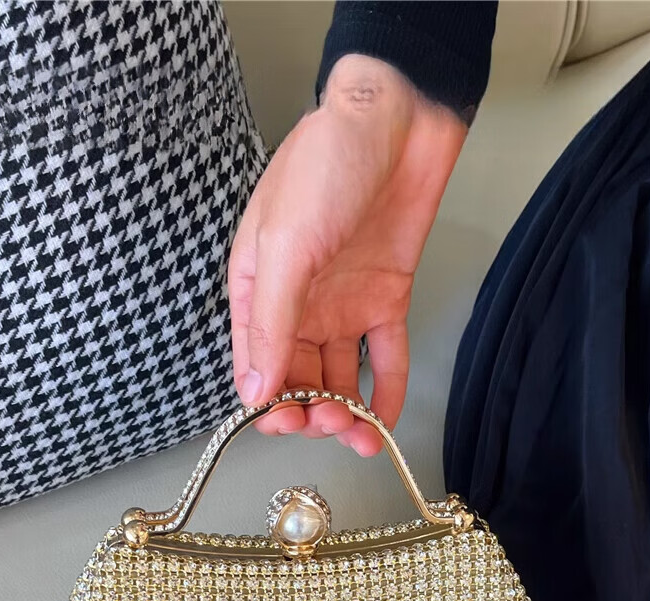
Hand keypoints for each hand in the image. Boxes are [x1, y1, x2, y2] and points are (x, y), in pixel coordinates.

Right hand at [228, 55, 467, 453]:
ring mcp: (342, 304)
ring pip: (338, 376)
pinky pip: (383, 357)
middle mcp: (299, 304)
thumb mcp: (285, 247)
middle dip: (308, 410)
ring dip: (344, 411)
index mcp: (258, 290)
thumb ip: (272, 323)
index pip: (255, 365)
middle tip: (325, 422)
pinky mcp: (385, 299)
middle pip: (297, 378)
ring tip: (356, 432)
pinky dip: (384, 391)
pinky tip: (382, 420)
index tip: (284, 425)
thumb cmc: (325, 168)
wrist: (394, 120)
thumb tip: (255, 390)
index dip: (268, 403)